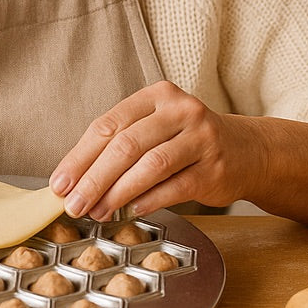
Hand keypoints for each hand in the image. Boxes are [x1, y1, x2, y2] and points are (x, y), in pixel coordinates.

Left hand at [49, 81, 259, 220]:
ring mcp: (201, 138)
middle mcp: (180, 110)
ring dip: (117, 193)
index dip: (80, 155)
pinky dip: (148, 201)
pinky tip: (130, 211)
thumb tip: (76, 179)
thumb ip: (120, 144)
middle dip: (94, 178)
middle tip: (73, 203)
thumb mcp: (156, 128)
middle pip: (126, 144)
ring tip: (97, 211)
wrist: (247, 151)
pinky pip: (174, 187)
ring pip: (149, 166)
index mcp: (157, 95)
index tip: (60, 182)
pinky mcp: (215, 168)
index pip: (108, 124)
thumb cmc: (188, 140)